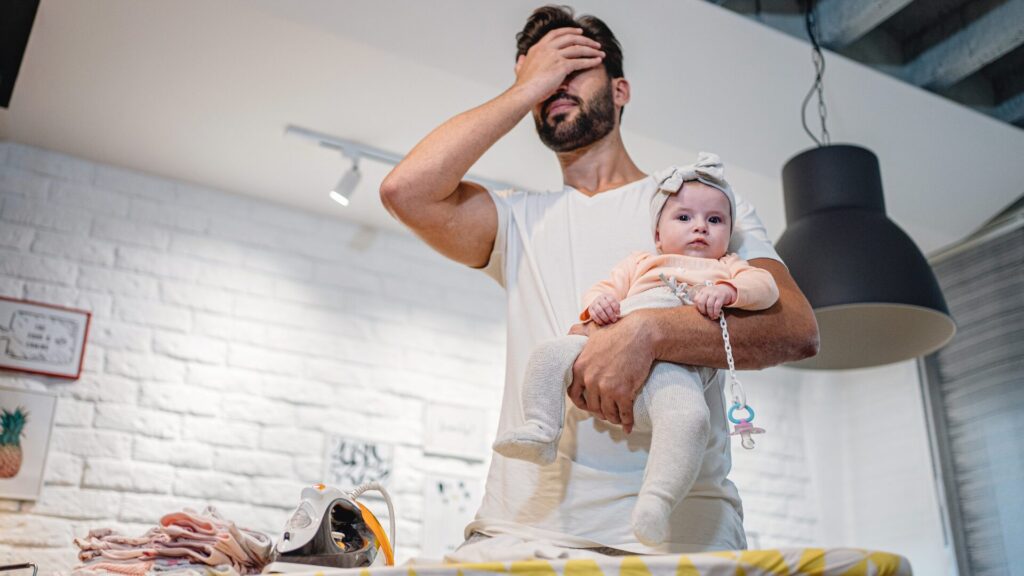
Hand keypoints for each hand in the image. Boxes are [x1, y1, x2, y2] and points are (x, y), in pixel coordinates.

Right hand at [513, 28, 604, 102]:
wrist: (524, 92)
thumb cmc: (523, 85)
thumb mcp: (519, 69)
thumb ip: (521, 62)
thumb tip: (521, 59)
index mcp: (538, 48)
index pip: (556, 33)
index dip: (569, 31)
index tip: (579, 32)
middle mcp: (547, 48)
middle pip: (570, 38)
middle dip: (585, 39)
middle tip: (594, 43)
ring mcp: (554, 56)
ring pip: (578, 48)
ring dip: (591, 50)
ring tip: (600, 52)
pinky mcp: (561, 66)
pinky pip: (580, 61)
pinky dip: (591, 61)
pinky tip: (597, 62)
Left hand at [567, 311, 654, 433]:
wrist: (640, 334)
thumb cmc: (618, 332)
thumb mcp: (593, 333)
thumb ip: (579, 334)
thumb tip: (570, 331)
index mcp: (580, 368)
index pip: (574, 393)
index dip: (581, 403)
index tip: (588, 406)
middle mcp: (590, 380)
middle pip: (592, 406)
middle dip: (600, 412)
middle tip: (606, 412)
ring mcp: (606, 388)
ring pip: (607, 412)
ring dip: (613, 418)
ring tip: (618, 418)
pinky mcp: (623, 393)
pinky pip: (623, 414)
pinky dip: (627, 422)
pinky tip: (629, 425)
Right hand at [587, 294, 619, 324]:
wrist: (598, 303)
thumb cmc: (608, 304)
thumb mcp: (613, 302)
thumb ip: (616, 307)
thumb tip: (618, 314)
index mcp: (607, 296)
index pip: (611, 300)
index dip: (615, 308)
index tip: (618, 314)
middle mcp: (599, 298)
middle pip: (605, 306)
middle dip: (611, 314)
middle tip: (614, 320)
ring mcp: (594, 304)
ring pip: (599, 311)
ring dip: (605, 318)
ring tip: (609, 322)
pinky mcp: (590, 309)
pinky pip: (594, 315)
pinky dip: (599, 320)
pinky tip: (603, 323)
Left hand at [693, 284, 736, 319]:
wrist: (726, 289)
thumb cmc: (714, 294)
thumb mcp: (707, 295)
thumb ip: (702, 300)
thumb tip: (699, 311)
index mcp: (702, 291)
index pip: (696, 299)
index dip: (698, 307)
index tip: (701, 311)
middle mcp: (707, 291)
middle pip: (701, 302)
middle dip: (703, 311)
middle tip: (706, 314)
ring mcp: (714, 293)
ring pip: (709, 305)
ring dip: (710, 313)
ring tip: (712, 316)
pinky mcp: (721, 296)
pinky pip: (717, 306)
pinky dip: (716, 312)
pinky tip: (716, 315)